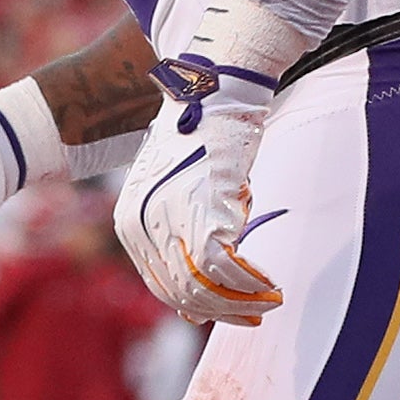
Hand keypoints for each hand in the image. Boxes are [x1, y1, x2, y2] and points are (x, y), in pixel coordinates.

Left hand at [112, 0, 300, 326]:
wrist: (215, 85)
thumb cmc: (203, 126)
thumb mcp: (178, 181)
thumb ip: (183, 221)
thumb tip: (208, 262)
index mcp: (129, 219)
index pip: (160, 282)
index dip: (196, 302)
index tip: (226, 308)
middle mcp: (142, 224)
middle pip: (180, 293)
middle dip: (223, 310)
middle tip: (256, 313)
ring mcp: (171, 218)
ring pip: (202, 289)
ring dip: (241, 302)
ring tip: (270, 300)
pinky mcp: (205, 209)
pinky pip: (226, 269)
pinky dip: (251, 282)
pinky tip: (270, 284)